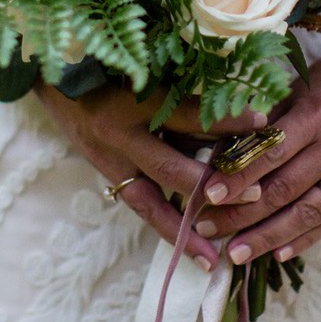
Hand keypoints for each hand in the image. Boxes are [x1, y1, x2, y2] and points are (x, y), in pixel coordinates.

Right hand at [34, 82, 266, 269]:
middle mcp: (120, 135)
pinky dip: (164, 226)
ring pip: (151, 203)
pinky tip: (189, 249)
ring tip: (213, 256)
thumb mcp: (147, 71)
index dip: (226, 120)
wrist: (56, 76)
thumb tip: (232, 113)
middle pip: (172, 168)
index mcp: (135, 99)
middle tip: (254, 195)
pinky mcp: (106, 174)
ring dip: (184, 229)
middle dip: (213, 185)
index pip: (189, 114)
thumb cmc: (111, 65)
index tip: (264, 122)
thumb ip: (183, 94)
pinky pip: (139, 205)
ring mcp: (109, 160)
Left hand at [191, 58, 320, 265]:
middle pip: (286, 189)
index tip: (208, 195)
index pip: (272, 153)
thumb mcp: (296, 90)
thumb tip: (220, 157)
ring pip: (308, 213)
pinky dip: (304, 239)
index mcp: (317, 115)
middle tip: (208, 228)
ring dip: (268, 237)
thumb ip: (263, 124)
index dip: (239, 177)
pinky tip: (277, 255)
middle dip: (243, 213)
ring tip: (235, 254)